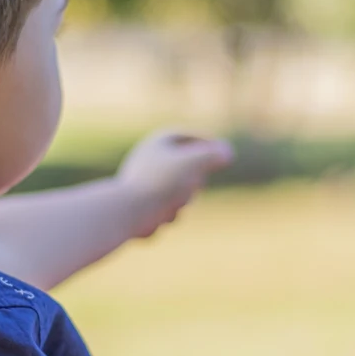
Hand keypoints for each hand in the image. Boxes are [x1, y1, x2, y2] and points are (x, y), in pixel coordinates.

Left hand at [116, 130, 233, 237]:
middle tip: (199, 184)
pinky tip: (161, 218)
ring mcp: (142, 186)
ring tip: (176, 204)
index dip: (204, 142)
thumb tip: (226, 153)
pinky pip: (165, 211)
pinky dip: (168, 215)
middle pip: (182, 167)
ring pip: (175, 193)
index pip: (184, 137)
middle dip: (194, 179)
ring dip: (183, 201)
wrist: (127, 213)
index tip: (220, 152)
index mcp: (155, 144)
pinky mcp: (140, 209)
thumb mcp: (194, 162)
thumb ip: (213, 155)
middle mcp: (146, 163)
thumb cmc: (161, 183)